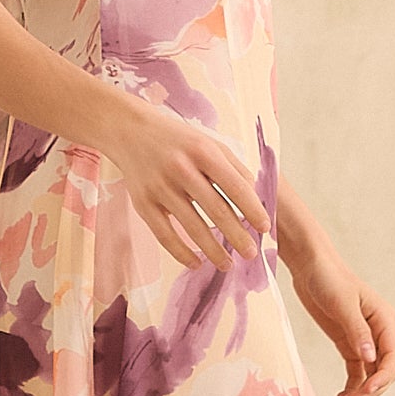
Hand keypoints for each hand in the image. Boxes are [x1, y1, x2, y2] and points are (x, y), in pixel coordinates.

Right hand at [104, 101, 270, 273]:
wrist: (130, 132)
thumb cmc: (178, 141)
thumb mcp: (209, 143)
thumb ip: (233, 168)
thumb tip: (255, 200)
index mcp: (203, 152)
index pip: (235, 186)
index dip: (252, 209)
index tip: (264, 228)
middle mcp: (182, 169)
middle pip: (216, 210)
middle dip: (237, 236)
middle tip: (251, 253)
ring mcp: (160, 187)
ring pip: (192, 227)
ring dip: (213, 250)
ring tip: (227, 264)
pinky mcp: (143, 203)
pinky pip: (165, 235)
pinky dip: (181, 253)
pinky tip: (196, 263)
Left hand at [285, 242, 394, 395]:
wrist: (310, 267)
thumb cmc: (329, 278)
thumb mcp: (342, 304)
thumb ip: (357, 332)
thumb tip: (371, 359)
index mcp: (384, 320)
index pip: (393, 355)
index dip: (384, 377)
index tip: (367, 390)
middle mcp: (379, 332)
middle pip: (385, 369)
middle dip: (372, 388)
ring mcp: (364, 339)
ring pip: (372, 373)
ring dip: (362, 391)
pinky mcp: (348, 342)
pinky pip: (357, 371)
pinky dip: (352, 385)